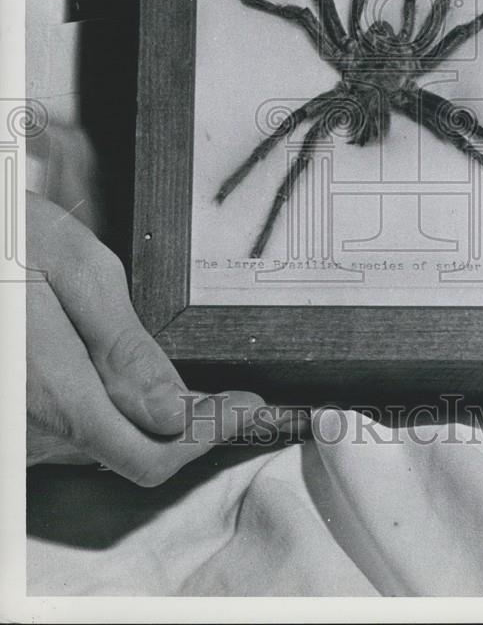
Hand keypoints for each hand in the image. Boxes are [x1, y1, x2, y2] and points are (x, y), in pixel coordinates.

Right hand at [26, 192, 280, 485]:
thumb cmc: (10, 240)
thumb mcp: (76, 269)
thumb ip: (124, 347)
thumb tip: (172, 410)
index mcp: (53, 390)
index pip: (149, 455)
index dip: (208, 433)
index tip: (245, 406)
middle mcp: (29, 426)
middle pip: (130, 452)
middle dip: (184, 425)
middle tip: (228, 396)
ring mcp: (18, 429)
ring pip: (104, 444)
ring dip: (145, 419)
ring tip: (185, 388)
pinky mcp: (14, 419)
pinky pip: (72, 429)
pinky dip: (108, 408)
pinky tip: (123, 378)